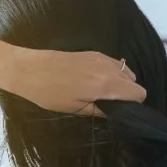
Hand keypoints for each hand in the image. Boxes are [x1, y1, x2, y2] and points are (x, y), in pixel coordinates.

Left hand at [8, 49, 146, 115]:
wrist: (28, 69)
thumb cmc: (49, 93)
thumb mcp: (75, 109)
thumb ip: (101, 110)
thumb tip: (117, 114)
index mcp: (105, 84)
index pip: (138, 93)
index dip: (134, 105)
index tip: (121, 112)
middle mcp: (108, 68)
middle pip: (134, 81)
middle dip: (127, 94)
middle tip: (109, 105)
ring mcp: (101, 57)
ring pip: (125, 71)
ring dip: (120, 83)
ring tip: (101, 93)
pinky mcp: (93, 53)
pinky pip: (114, 64)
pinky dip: (112, 74)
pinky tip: (93, 82)